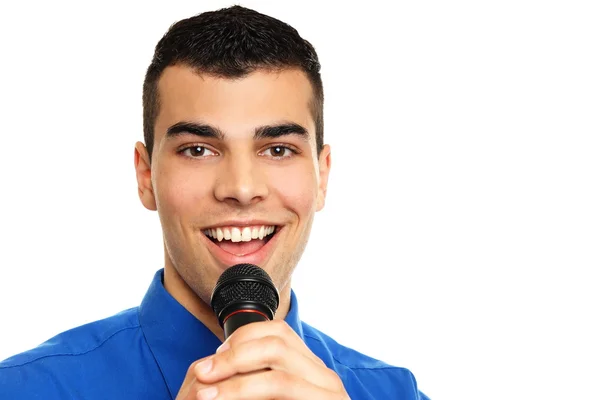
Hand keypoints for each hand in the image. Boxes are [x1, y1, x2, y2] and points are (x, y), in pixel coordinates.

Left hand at [177, 319, 349, 398]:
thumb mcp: (269, 393)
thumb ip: (253, 380)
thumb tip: (208, 368)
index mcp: (311, 368)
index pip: (279, 332)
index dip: (243, 337)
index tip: (215, 354)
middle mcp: (325, 377)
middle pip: (277, 346)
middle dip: (233, 358)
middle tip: (201, 373)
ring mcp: (329, 397)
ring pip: (279, 379)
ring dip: (236, 386)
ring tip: (204, 396)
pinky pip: (283, 394)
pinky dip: (249, 396)